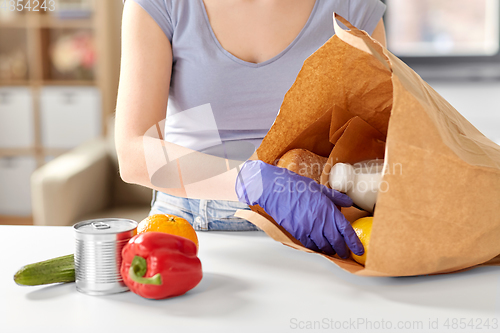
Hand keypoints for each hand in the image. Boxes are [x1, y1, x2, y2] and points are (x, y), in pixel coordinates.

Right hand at [235, 160, 363, 257]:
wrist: (277, 190)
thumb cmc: (297, 187)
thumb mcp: (320, 188)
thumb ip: (336, 197)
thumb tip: (348, 201)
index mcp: (329, 210)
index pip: (346, 231)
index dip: (354, 243)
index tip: (359, 250)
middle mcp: (321, 221)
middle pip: (336, 242)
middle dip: (342, 250)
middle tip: (345, 253)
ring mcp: (309, 228)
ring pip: (323, 246)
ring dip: (329, 250)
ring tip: (331, 251)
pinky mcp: (298, 232)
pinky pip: (310, 245)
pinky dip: (315, 247)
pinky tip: (317, 246)